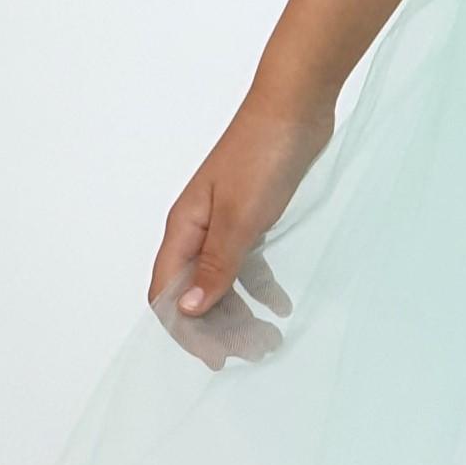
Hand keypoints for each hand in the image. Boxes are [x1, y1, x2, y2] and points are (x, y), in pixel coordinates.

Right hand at [147, 89, 334, 363]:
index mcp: (184, 230)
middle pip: (196, 294)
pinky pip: (249, 263)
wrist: (297, 104)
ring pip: (224, 282)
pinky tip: (282, 305)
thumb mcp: (240, 217)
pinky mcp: (253, 215)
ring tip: (272, 338)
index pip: (168, 296)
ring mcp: (225, 222)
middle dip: (220, 329)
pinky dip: (262, 286)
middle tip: (257, 352)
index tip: (217, 360)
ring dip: (243, 313)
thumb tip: (186, 312)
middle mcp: (198, 230)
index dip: (187, 332)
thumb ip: (216, 266)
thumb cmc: (262, 154)